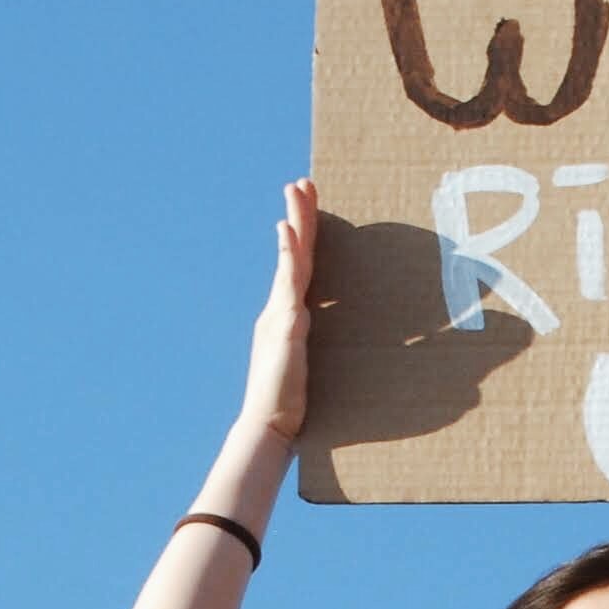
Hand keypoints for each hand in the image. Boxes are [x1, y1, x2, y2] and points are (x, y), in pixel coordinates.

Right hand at [241, 179, 319, 442]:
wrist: (270, 426)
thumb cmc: (292, 405)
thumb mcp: (309, 369)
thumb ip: (317, 349)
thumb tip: (338, 339)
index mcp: (288, 315)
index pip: (299, 266)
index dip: (303, 234)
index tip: (306, 203)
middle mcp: (281, 309)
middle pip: (294, 253)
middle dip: (298, 215)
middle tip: (301, 181)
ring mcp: (280, 314)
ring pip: (291, 261)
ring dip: (294, 223)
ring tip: (296, 192)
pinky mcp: (283, 326)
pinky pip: (287, 283)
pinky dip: (287, 255)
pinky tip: (286, 231)